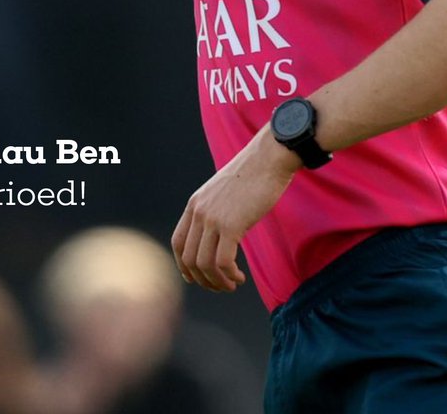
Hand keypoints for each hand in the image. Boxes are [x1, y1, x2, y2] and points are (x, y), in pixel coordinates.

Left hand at [171, 126, 297, 292]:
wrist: (268, 158)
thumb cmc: (252, 176)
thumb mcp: (223, 193)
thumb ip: (215, 211)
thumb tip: (217, 236)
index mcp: (195, 204)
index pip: (178, 243)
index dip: (184, 266)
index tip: (197, 278)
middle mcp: (199, 211)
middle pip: (189, 259)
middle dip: (203, 280)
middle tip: (221, 286)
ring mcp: (213, 218)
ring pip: (204, 264)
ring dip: (217, 282)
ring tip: (232, 284)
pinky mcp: (231, 224)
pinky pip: (222, 262)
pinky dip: (229, 275)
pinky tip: (239, 277)